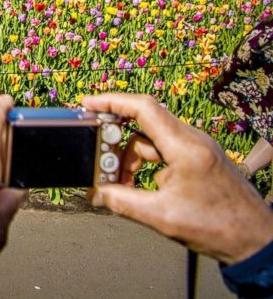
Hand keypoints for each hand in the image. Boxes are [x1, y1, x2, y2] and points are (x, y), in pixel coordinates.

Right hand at [83, 93, 272, 264]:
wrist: (256, 241)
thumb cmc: (217, 228)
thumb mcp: (161, 217)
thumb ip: (122, 202)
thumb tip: (96, 194)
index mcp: (186, 148)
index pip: (144, 108)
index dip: (112, 102)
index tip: (87, 104)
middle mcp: (193, 140)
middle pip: (143, 125)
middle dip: (117, 142)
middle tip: (98, 162)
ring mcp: (198, 149)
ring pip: (151, 141)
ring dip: (131, 159)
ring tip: (121, 186)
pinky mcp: (199, 160)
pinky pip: (164, 152)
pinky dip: (146, 165)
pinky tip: (139, 188)